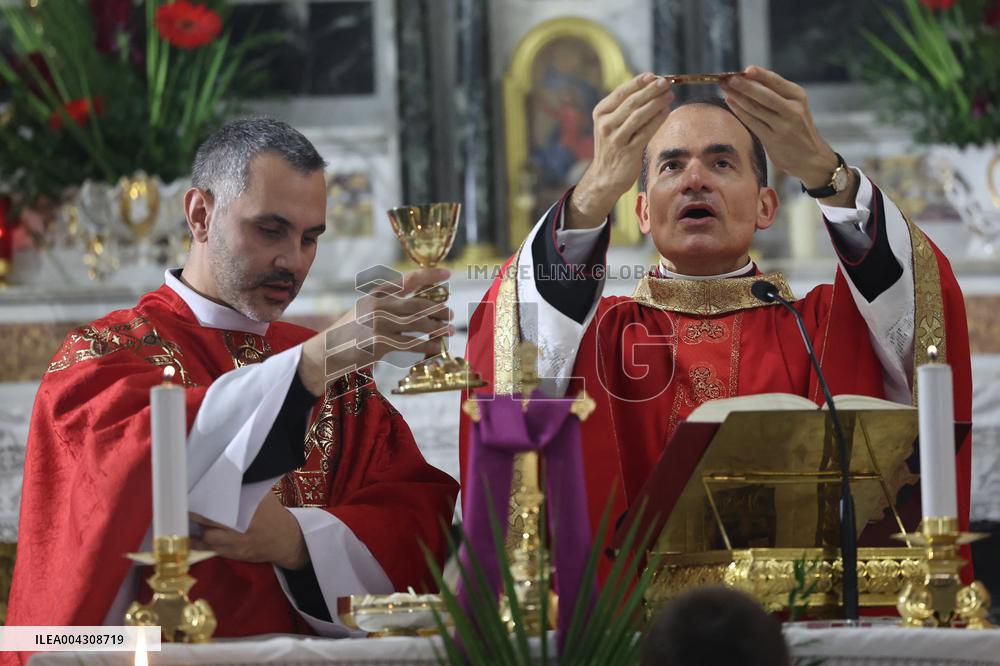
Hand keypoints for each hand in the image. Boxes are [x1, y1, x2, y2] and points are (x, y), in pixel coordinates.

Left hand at [190, 492, 307, 569]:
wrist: (286, 540)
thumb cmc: (272, 514)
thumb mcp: (263, 497)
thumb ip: (246, 489)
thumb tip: (223, 476)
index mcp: (251, 507)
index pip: (223, 499)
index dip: (205, 496)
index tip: (191, 490)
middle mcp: (243, 525)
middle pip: (211, 518)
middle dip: (194, 512)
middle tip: (180, 505)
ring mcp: (237, 541)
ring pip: (208, 535)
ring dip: (196, 527)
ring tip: (185, 519)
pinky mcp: (233, 553)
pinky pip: (209, 549)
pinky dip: (197, 542)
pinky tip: (188, 536)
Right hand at [298, 267, 452, 394]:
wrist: (327, 351)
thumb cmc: (351, 331)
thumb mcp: (365, 309)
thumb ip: (388, 304)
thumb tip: (422, 304)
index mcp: (377, 294)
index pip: (409, 279)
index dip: (431, 275)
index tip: (448, 274)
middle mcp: (379, 306)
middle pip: (419, 304)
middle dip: (439, 309)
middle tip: (450, 314)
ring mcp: (379, 324)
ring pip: (419, 324)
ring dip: (439, 328)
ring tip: (449, 330)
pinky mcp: (380, 344)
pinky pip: (413, 344)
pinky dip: (429, 346)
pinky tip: (437, 348)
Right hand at [568, 73, 673, 227]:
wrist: (605, 176)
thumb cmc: (614, 146)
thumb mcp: (611, 124)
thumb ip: (625, 107)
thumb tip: (651, 85)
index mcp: (600, 113)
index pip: (621, 92)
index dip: (638, 82)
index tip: (654, 75)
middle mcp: (605, 124)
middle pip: (631, 102)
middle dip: (651, 90)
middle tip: (666, 82)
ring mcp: (615, 138)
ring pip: (639, 116)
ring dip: (656, 103)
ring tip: (670, 95)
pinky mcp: (627, 151)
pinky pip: (645, 132)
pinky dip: (657, 120)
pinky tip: (666, 112)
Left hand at [719, 66, 854, 202]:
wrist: (811, 157)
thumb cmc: (798, 129)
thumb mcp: (794, 107)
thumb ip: (776, 94)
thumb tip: (748, 79)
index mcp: (798, 96)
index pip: (775, 81)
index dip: (759, 74)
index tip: (744, 69)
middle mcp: (793, 109)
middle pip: (763, 94)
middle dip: (743, 85)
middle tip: (726, 78)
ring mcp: (783, 125)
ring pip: (755, 108)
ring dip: (737, 97)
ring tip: (724, 88)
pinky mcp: (773, 139)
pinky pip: (752, 122)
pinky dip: (740, 111)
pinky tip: (730, 103)